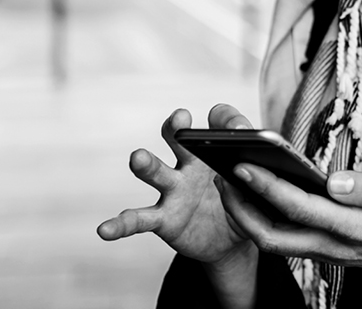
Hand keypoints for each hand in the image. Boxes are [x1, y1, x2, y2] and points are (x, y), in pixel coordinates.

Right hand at [97, 104, 257, 266]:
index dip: (223, 121)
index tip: (230, 124)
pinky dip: (119, 225)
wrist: (232, 243)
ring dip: (147, 164)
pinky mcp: (164, 220)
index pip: (214, 125)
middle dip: (175, 129)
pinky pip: (138, 220)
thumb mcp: (257, 184)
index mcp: (211, 152)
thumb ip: (255, 163)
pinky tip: (104, 230)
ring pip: (156, 172)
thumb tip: (249, 139)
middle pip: (176, 140)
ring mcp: (172, 192)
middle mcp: (187, 165)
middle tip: (180, 119)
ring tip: (138, 157)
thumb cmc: (242, 203)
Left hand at [216, 164, 361, 308]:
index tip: (241, 165)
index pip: (300, 209)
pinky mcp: (333, 249)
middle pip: (273, 236)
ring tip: (229, 180)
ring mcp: (332, 251)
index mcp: (356, 230)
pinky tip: (259, 194)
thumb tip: (334, 181)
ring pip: (277, 240)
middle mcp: (337, 246)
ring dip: (248, 214)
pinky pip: (290, 237)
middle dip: (240, 209)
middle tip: (219, 174)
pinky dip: (266, 218)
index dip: (267, 188)